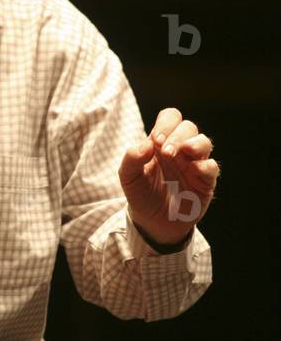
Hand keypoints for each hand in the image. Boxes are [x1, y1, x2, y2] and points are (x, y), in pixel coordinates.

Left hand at [118, 107, 219, 246]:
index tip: (155, 139)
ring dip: (194, 144)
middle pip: (188, 126)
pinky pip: (212, 166)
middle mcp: (180, 149)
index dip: (166, 123)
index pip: (170, 117)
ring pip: (204, 142)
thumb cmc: (142, 194)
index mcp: (161, 142)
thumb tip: (146, 144)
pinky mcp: (205, 181)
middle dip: (177, 136)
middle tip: (166, 152)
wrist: (153, 222)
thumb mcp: (128, 177)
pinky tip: (193, 170)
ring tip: (182, 152)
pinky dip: (204, 165)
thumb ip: (131, 158)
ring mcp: (194, 164)